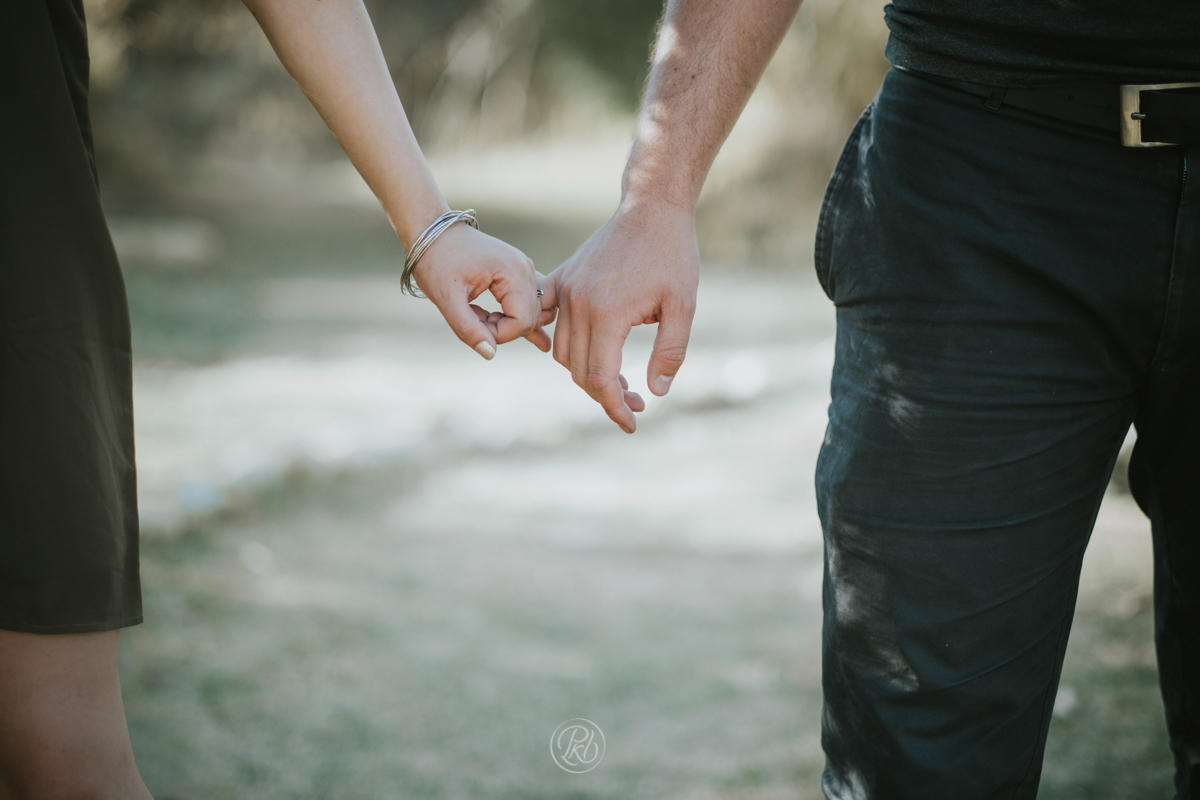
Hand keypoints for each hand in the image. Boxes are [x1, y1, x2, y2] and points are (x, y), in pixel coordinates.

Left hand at [412, 223, 555, 357]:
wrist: (431, 232)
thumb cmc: (436, 261)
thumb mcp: (446, 298)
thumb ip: (468, 328)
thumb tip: (491, 354)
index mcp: (513, 271)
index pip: (522, 321)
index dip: (499, 334)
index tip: (473, 326)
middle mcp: (526, 268)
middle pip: (530, 318)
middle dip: (502, 329)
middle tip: (472, 318)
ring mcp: (525, 268)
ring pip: (532, 312)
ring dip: (509, 323)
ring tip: (484, 318)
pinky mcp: (518, 271)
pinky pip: (530, 300)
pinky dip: (524, 317)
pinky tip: (538, 340)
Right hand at [541, 201, 698, 432]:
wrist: (651, 208)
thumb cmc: (673, 255)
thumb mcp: (684, 306)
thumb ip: (670, 352)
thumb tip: (656, 392)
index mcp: (607, 314)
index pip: (600, 378)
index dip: (615, 407)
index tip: (632, 423)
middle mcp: (577, 304)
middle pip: (579, 371)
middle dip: (606, 396)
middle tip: (636, 403)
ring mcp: (565, 290)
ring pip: (563, 352)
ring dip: (587, 373)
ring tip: (620, 381)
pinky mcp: (562, 278)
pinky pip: (548, 320)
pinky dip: (560, 342)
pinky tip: (584, 353)